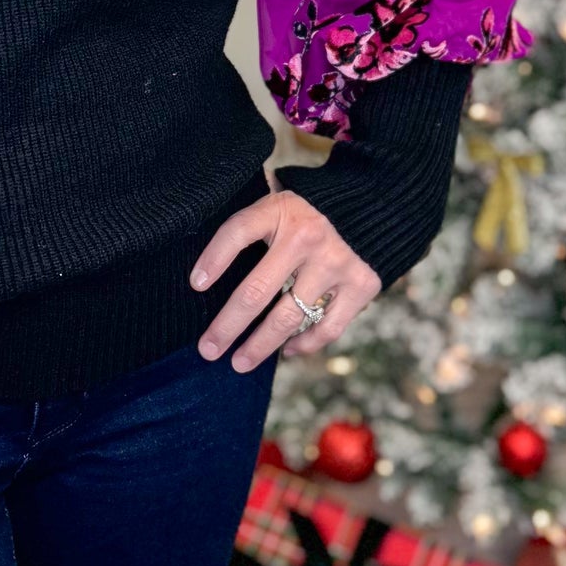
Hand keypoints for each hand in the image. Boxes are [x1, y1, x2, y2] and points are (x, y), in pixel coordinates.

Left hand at [190, 189, 380, 371]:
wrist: (370, 208)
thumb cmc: (307, 213)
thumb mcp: (276, 203)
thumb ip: (250, 225)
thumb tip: (207, 267)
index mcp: (280, 210)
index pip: (238, 232)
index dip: (214, 258)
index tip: (195, 285)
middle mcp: (307, 237)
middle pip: (256, 291)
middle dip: (227, 326)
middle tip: (207, 349)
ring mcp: (336, 263)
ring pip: (288, 317)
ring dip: (260, 346)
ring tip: (239, 363)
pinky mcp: (362, 285)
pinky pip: (327, 327)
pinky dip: (304, 344)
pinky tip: (285, 351)